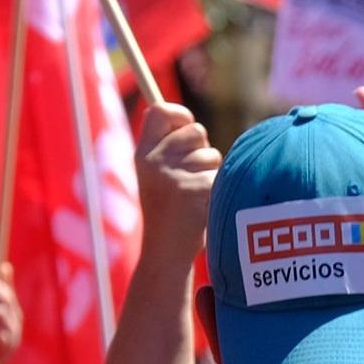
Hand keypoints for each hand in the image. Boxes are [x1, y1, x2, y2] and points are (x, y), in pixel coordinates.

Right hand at [134, 102, 221, 261]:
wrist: (166, 252)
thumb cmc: (168, 209)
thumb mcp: (156, 174)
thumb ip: (166, 145)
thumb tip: (178, 114)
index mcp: (142, 154)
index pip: (160, 111)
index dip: (180, 113)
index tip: (186, 125)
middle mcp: (154, 162)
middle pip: (196, 131)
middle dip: (202, 150)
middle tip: (190, 177)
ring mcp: (173, 176)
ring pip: (213, 155)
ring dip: (212, 173)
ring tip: (195, 196)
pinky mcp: (194, 190)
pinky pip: (221, 176)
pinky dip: (219, 190)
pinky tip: (203, 207)